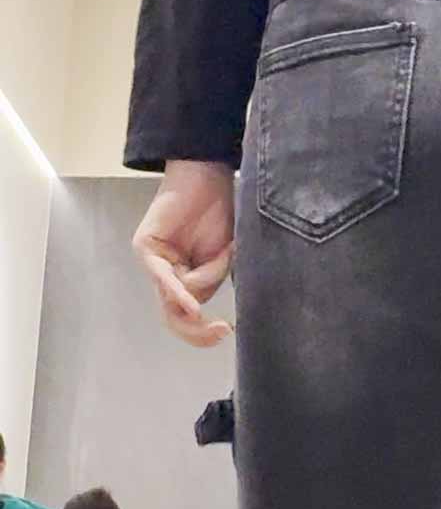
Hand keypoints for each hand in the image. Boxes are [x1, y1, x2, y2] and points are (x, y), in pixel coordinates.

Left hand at [133, 162, 235, 347]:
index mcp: (184, 279)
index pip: (184, 319)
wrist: (209, 174)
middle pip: (174, 316)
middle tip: (221, 330)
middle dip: (197, 331)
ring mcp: (153, 263)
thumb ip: (211, 283)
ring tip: (224, 251)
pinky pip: (163, 277)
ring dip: (206, 279)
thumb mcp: (223, 257)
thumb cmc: (221, 210)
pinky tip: (193, 307)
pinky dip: (178, 293)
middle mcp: (165, 275)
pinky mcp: (145, 248)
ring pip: (178, 294)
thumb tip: (201, 311)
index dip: (202, 334)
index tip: (228, 331)